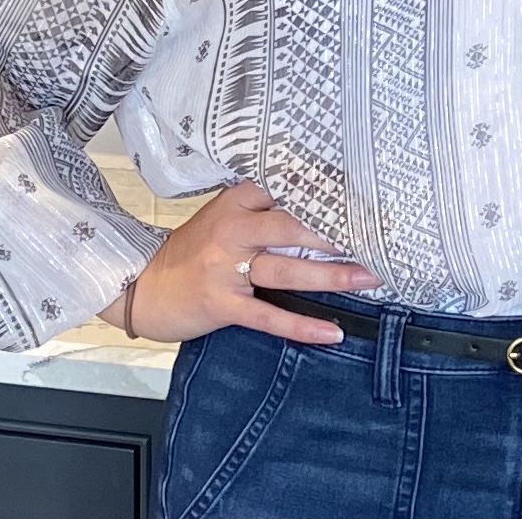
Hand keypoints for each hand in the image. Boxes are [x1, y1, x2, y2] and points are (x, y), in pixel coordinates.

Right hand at [98, 181, 376, 345]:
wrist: (143, 286)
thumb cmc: (193, 251)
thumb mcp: (225, 217)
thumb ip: (264, 209)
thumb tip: (322, 207)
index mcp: (237, 201)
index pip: (289, 189)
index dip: (327, 194)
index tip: (365, 199)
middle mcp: (234, 229)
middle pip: (295, 226)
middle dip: (339, 233)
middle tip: (378, 238)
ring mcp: (227, 268)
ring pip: (288, 268)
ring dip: (333, 275)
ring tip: (369, 278)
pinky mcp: (223, 305)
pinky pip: (269, 316)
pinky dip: (303, 325)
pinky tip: (332, 331)